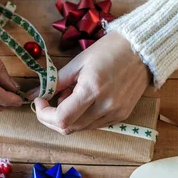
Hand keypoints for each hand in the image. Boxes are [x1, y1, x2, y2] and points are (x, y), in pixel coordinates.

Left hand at [32, 32, 149, 134]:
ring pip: (81, 129)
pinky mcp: (122, 116)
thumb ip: (56, 81)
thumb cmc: (109, 49)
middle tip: (48, 102)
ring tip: (70, 96)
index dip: (44, 114)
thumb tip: (34, 94)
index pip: (61, 118)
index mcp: (92, 89)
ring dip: (68, 118)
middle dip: (52, 119)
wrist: (143, 49)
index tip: (39, 101)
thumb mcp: (78, 62)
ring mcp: (115, 114)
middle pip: (69, 128)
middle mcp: (105, 106)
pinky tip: (85, 101)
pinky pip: (94, 125)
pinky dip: (83, 118)